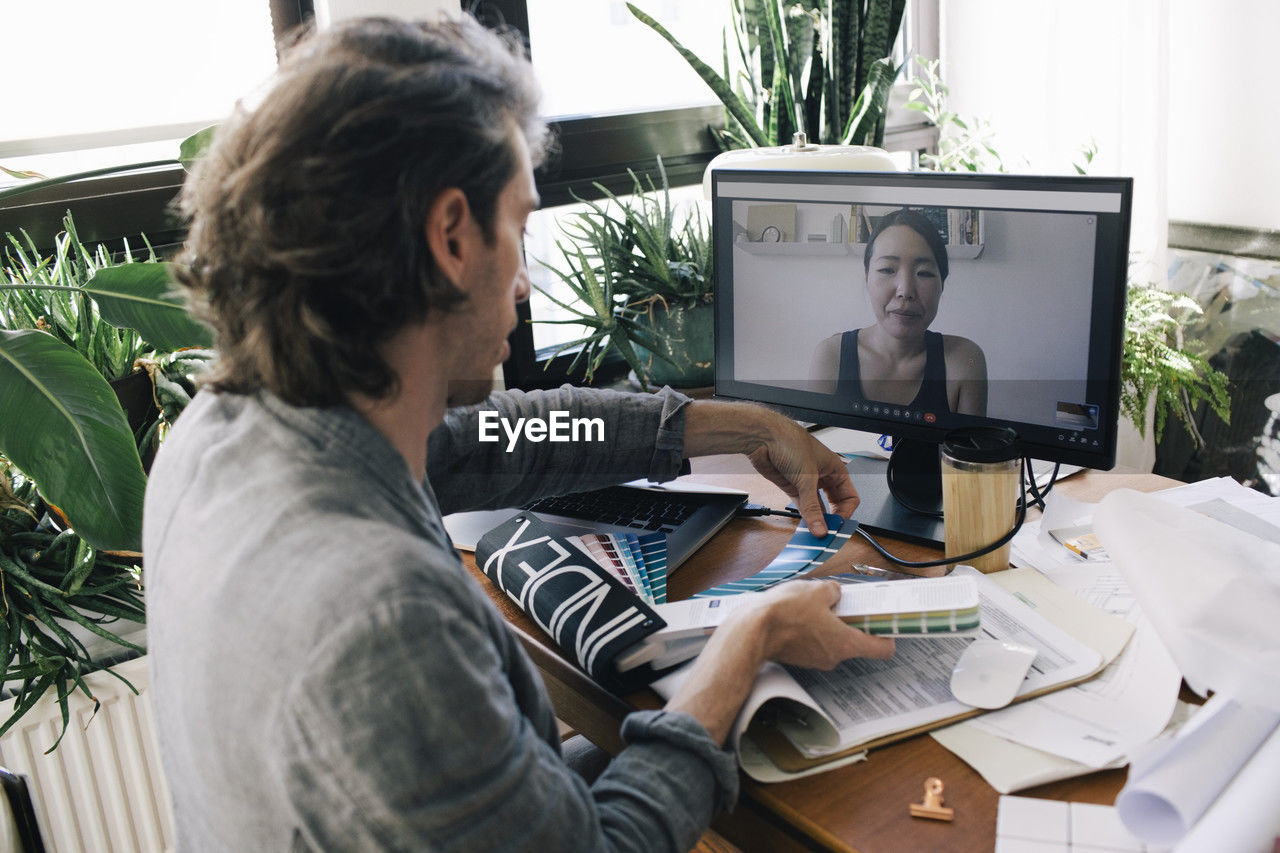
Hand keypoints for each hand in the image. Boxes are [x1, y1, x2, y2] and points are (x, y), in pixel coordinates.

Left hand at [746, 413, 858, 536]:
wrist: (763, 437)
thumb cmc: (790, 442)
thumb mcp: (807, 478)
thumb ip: (813, 506)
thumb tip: (821, 527)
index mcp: (835, 469)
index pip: (849, 498)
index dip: (845, 513)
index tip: (836, 526)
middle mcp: (823, 477)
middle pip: (835, 505)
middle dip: (832, 519)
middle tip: (827, 533)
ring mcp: (807, 483)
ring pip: (818, 507)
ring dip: (817, 520)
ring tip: (815, 534)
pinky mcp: (792, 487)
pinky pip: (803, 507)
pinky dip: (804, 517)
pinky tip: (804, 526)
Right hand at [746, 579, 894, 669]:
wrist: (751, 630)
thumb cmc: (785, 614)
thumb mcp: (816, 590)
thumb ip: (833, 591)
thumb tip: (834, 593)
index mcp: (846, 643)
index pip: (883, 649)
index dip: (887, 634)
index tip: (884, 622)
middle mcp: (834, 657)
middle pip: (855, 641)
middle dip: (850, 621)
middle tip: (843, 603)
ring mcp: (815, 659)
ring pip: (833, 641)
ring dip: (829, 624)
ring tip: (814, 605)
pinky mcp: (799, 657)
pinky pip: (815, 642)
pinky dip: (812, 629)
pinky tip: (799, 613)